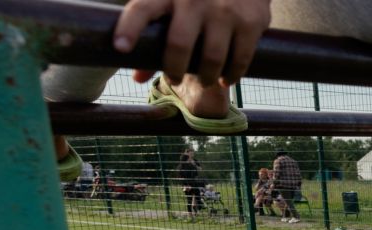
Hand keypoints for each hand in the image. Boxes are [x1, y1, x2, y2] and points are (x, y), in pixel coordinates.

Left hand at [114, 0, 271, 86]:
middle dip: (174, 70)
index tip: (120, 49)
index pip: (142, 9)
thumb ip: (156, 36)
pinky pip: (240, 60)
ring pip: (211, 59)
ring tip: (204, 80)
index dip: (129, 28)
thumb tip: (137, 77)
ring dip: (205, 77)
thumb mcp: (175, 3)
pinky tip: (226, 79)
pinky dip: (231, 76)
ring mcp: (225, 11)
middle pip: (179, 44)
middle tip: (174, 78)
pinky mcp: (250, 22)